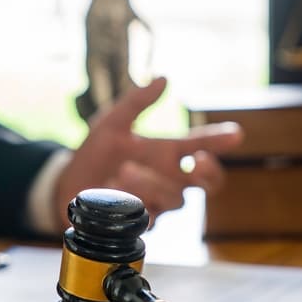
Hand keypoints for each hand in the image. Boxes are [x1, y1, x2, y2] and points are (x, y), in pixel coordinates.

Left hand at [54, 77, 242, 226]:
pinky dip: (135, 202)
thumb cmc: (93, 154)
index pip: (203, 145)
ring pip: (176, 199)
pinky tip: (116, 191)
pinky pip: (151, 217)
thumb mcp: (111, 122)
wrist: (66, 185)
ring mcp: (157, 202)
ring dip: (153, 183)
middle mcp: (168, 178)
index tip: (235, 134)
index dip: (221, 140)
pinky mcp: (141, 222)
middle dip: (210, 172)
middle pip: (209, 183)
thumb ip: (137, 101)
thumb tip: (162, 78)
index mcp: (167, 152)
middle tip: (198, 160)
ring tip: (123, 171)